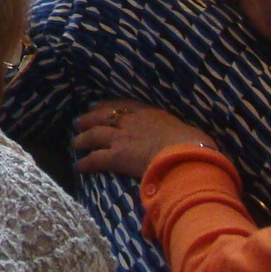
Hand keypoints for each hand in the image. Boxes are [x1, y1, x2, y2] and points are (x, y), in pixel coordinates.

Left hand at [73, 100, 220, 180]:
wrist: (186, 154)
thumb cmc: (194, 144)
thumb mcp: (187, 130)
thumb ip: (181, 133)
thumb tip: (195, 141)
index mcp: (150, 113)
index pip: (123, 105)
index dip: (108, 105)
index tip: (97, 106)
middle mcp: (132, 121)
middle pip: (103, 116)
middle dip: (89, 118)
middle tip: (79, 121)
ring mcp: (122, 137)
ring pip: (95, 134)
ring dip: (83, 138)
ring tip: (75, 142)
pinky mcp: (117, 156)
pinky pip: (96, 158)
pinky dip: (86, 162)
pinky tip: (80, 166)